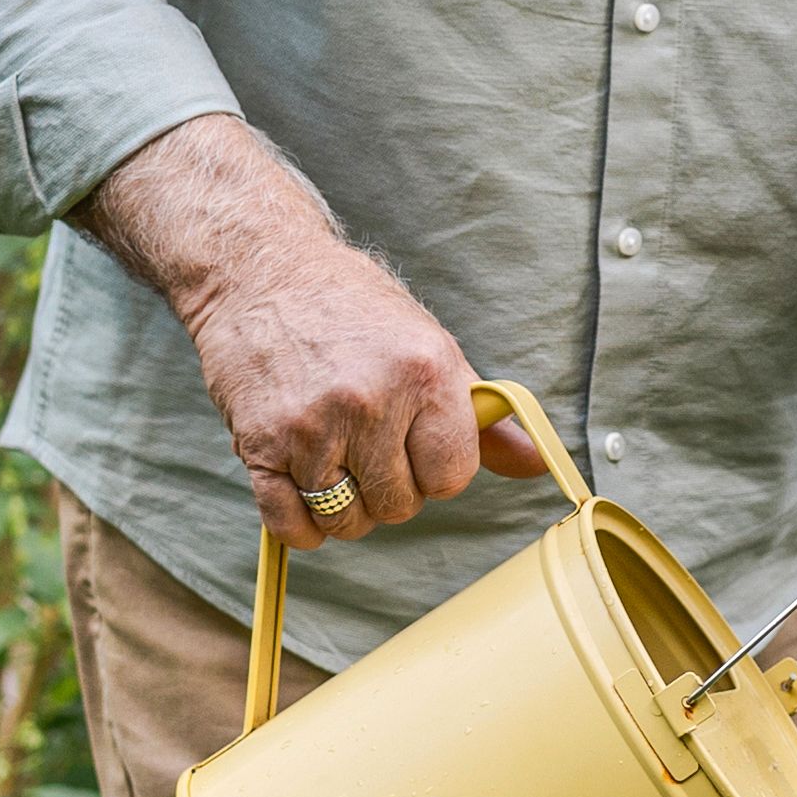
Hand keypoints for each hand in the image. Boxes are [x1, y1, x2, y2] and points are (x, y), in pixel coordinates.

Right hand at [89, 117, 526, 545]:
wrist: (260, 270)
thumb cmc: (352, 309)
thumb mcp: (430, 345)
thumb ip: (481, 416)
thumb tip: (537, 464)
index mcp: (426, 373)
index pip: (452, 478)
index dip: (435, 470)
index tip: (415, 444)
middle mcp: (372, 401)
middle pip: (400, 505)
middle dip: (389, 487)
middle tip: (367, 443)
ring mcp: (313, 426)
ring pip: (347, 521)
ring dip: (344, 506)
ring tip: (335, 460)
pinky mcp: (262, 444)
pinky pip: (291, 525)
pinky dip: (301, 526)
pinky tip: (305, 492)